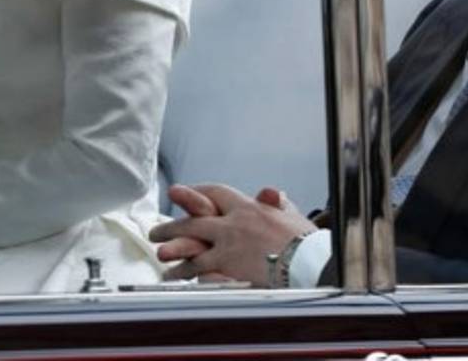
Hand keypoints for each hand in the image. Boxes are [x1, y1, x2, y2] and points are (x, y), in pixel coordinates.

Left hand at [148, 184, 315, 285]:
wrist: (311, 264)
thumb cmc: (306, 242)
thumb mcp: (292, 216)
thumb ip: (277, 203)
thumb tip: (270, 192)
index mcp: (248, 207)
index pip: (215, 193)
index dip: (196, 192)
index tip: (181, 193)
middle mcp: (233, 224)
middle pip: (193, 221)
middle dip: (172, 226)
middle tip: (156, 232)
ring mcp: (228, 247)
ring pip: (191, 249)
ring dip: (174, 253)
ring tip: (162, 258)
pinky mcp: (228, 269)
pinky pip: (198, 270)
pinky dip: (184, 273)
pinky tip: (174, 276)